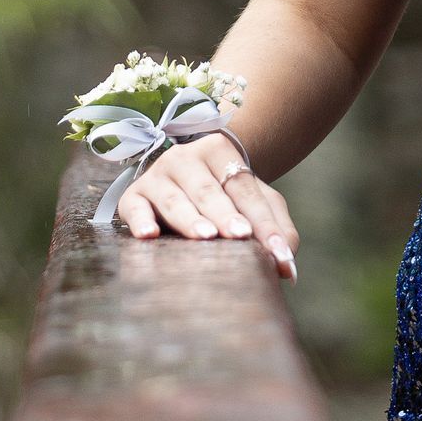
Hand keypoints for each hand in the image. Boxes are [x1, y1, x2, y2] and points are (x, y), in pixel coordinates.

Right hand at [114, 130, 298, 278]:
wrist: (185, 177)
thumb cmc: (228, 195)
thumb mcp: (256, 202)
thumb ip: (276, 229)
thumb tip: (288, 268)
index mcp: (220, 152)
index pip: (245, 189)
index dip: (263, 220)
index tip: (277, 250)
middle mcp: (185, 158)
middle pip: (209, 191)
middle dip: (226, 215)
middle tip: (240, 236)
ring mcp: (157, 175)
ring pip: (175, 199)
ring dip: (191, 219)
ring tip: (206, 237)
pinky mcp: (133, 196)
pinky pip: (134, 208)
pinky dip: (141, 221)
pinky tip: (149, 236)